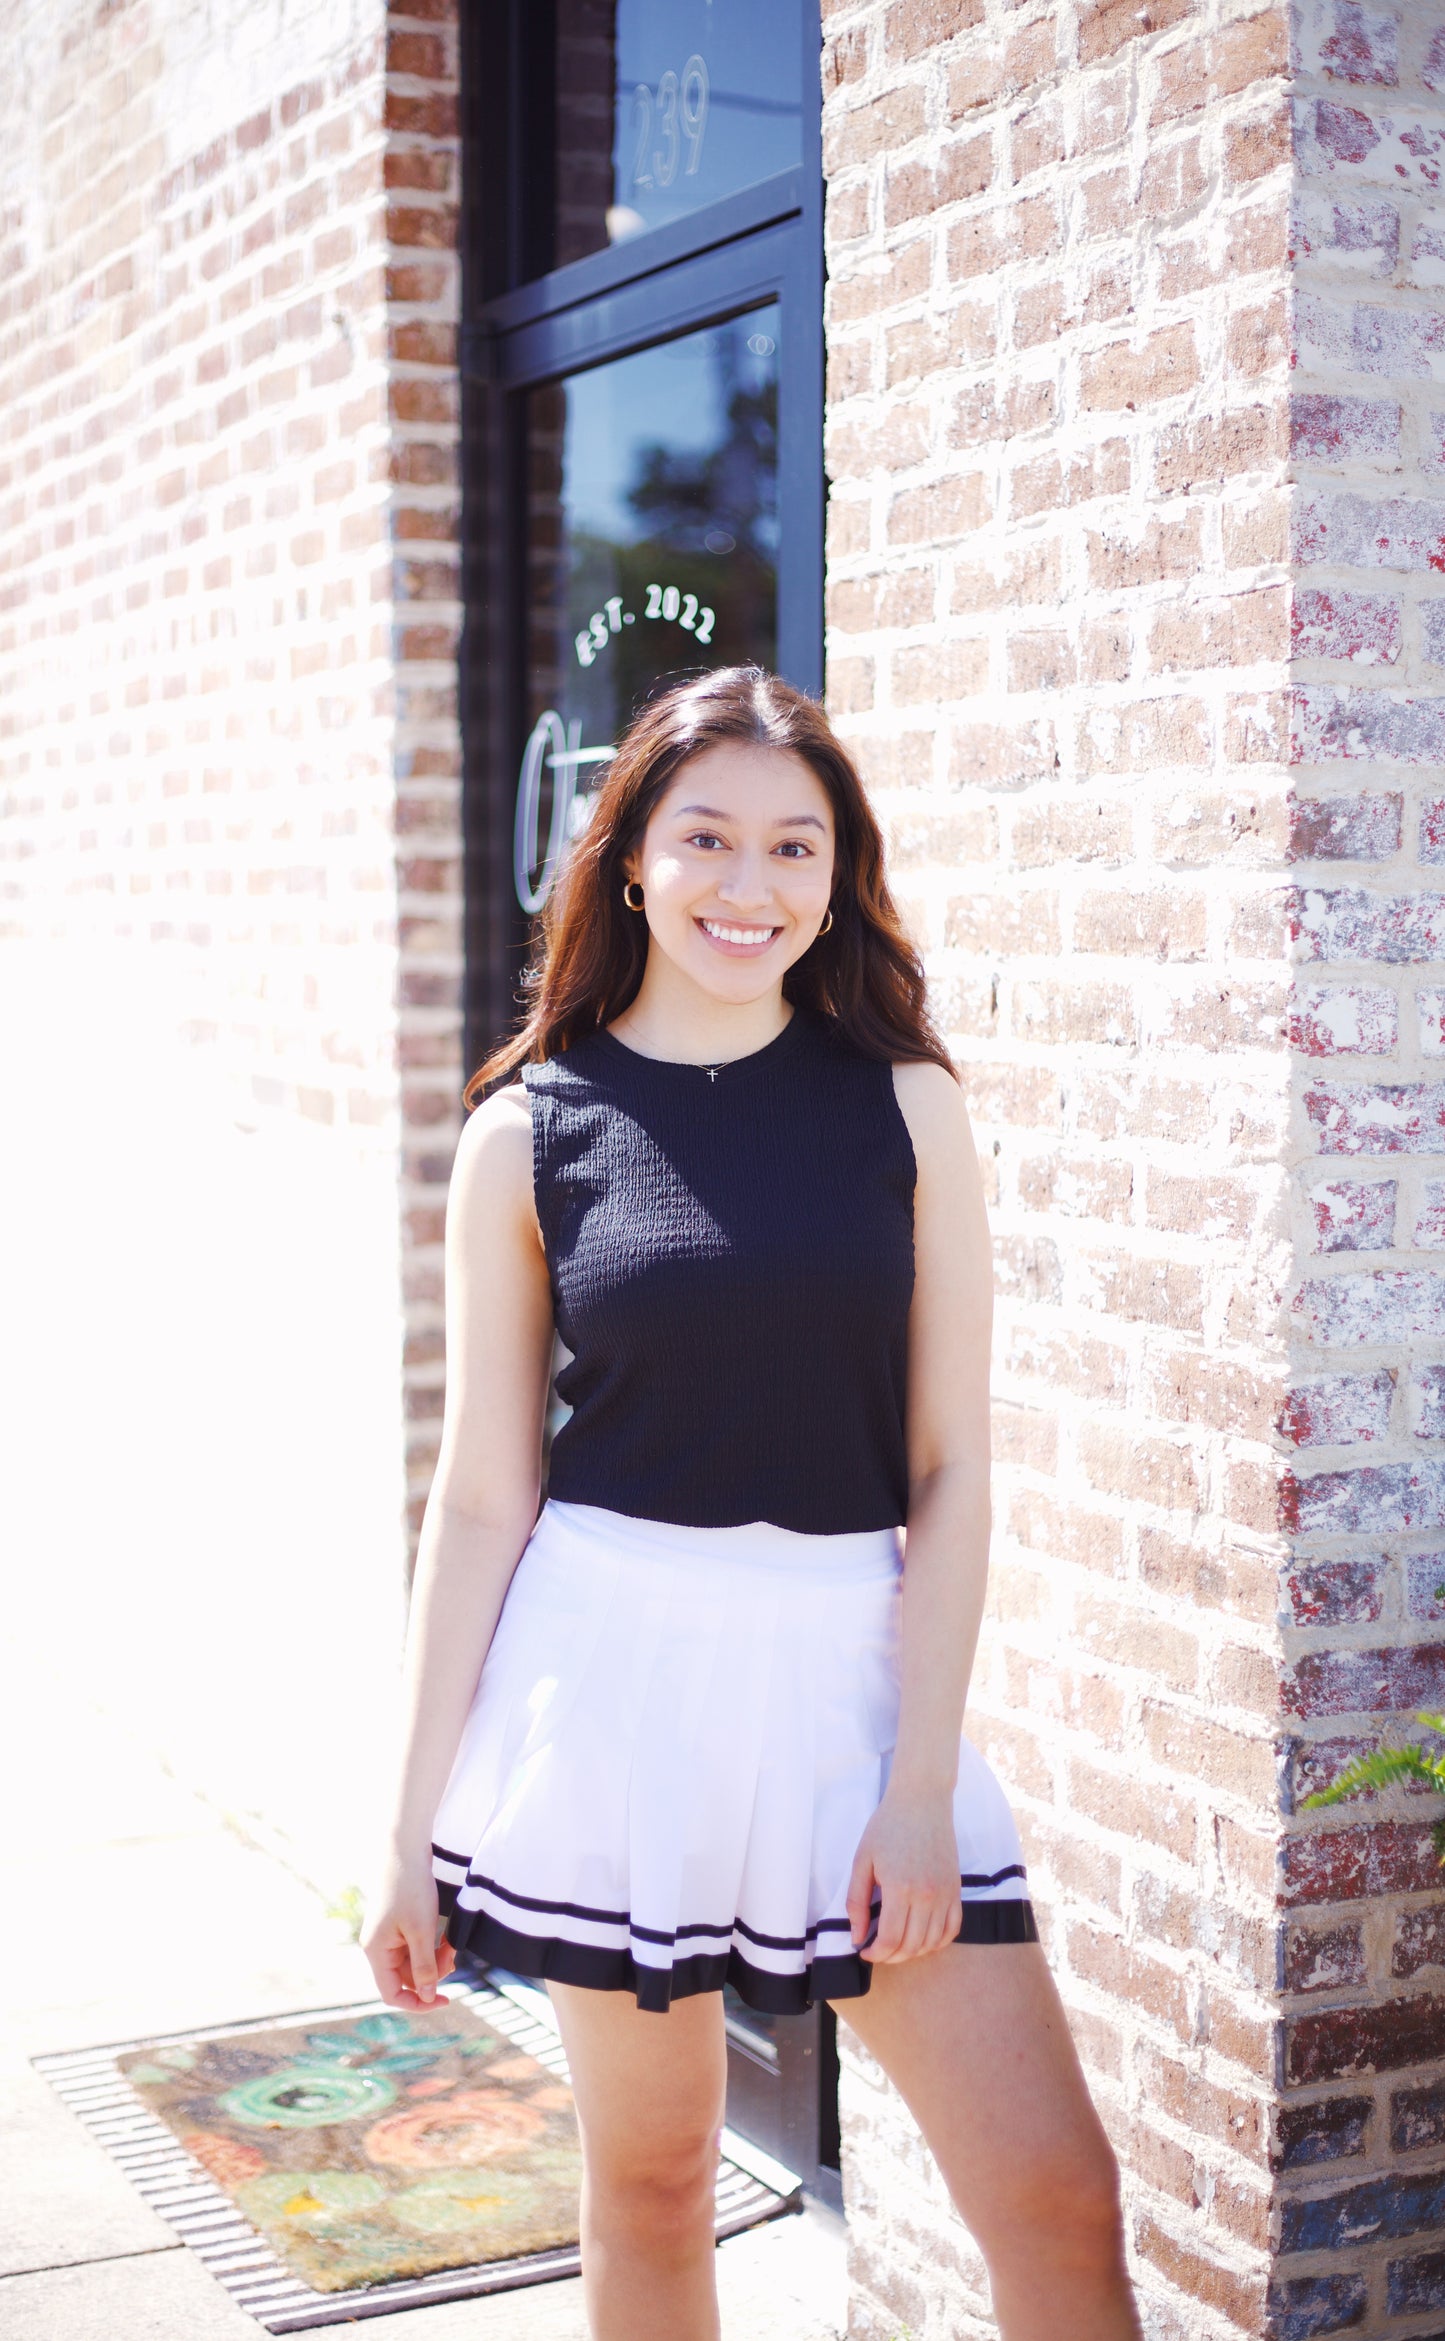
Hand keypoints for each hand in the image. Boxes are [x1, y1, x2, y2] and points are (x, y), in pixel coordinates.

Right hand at [359, 1851, 457, 2009]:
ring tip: (452, 1946)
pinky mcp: (399, 1925)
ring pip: (414, 1963)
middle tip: (453, 1958)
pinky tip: (446, 1938)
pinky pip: (416, 1947)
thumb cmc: (411, 1888)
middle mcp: (379, 1947)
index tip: (446, 2000)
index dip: (417, 2003)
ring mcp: (388, 1936)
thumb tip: (427, 1998)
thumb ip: (424, 1967)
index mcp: (377, 1952)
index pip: (392, 1994)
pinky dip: (432, 1947)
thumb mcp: (421, 1931)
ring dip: (435, 1960)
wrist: (405, 1849)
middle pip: (406, 1979)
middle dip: (432, 1975)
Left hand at [846, 1790, 962, 1964]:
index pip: (891, 1939)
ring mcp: (946, 1894)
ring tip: (896, 1945)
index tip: (864, 1950)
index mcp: (901, 1888)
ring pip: (932, 1942)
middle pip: (912, 1946)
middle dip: (891, 1956)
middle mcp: (928, 1896)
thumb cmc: (888, 1826)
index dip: (875, 1953)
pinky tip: (922, 1939)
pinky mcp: (956, 1889)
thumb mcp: (863, 1860)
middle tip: (877, 1950)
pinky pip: (952, 1928)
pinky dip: (937, 1941)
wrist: (922, 1800)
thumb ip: (857, 1901)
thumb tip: (857, 1936)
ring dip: (912, 1952)